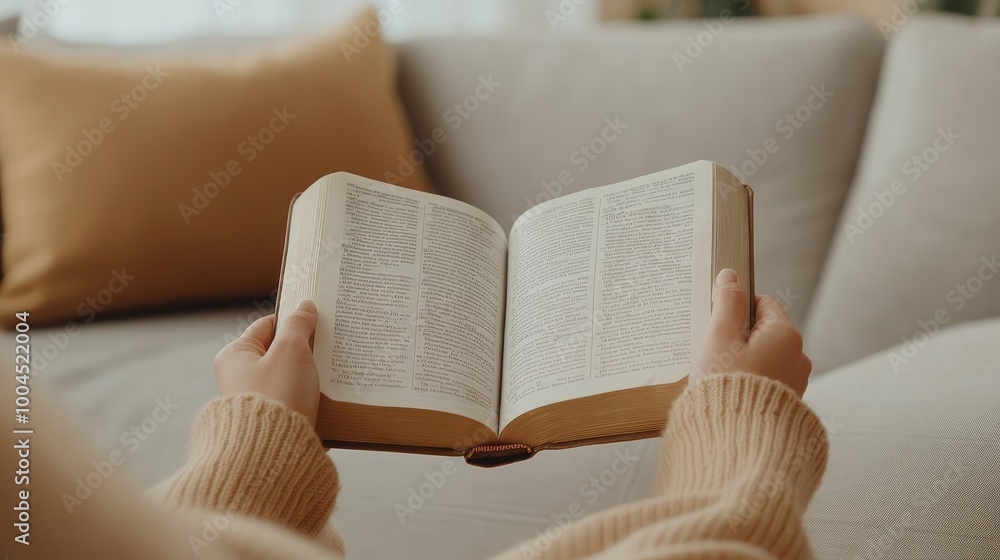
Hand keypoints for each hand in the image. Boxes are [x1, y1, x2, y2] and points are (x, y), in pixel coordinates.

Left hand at [214, 300, 320, 425]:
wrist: (271, 452)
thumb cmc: (276, 397)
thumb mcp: (290, 351)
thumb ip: (298, 325)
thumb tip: (305, 307)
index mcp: (236, 356)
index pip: (267, 326)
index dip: (293, 321)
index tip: (317, 320)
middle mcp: (240, 378)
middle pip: (279, 352)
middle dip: (305, 350)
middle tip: (328, 347)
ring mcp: (255, 401)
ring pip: (289, 378)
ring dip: (309, 375)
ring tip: (330, 373)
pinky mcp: (270, 421)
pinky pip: (294, 400)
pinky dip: (309, 397)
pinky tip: (325, 397)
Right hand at [690, 269, 810, 396]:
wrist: (739, 442)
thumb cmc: (727, 386)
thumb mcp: (720, 335)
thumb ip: (727, 301)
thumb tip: (731, 276)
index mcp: (785, 334)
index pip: (763, 303)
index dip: (737, 307)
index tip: (716, 320)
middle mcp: (798, 357)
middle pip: (764, 332)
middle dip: (739, 337)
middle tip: (712, 350)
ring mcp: (794, 384)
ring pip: (765, 359)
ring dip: (744, 362)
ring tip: (718, 377)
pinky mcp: (786, 407)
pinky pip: (766, 383)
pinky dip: (749, 384)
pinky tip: (730, 395)